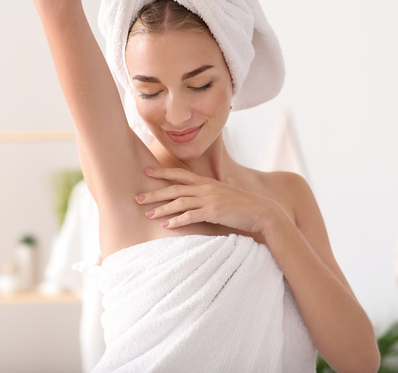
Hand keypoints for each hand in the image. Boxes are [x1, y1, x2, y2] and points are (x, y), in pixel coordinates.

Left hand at [135, 167, 285, 233]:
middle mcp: (205, 188)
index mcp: (207, 182)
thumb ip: (211, 192)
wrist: (260, 211)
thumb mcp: (225, 194)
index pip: (180, 175)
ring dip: (161, 209)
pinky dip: (177, 221)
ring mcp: (209, 199)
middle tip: (137, 197)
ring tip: (147, 214)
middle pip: (174, 189)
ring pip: (179, 202)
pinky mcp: (213, 212)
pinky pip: (190, 216)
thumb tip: (203, 194)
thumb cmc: (242, 205)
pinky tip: (166, 226)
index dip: (162, 172)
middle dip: (154, 192)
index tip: (146, 171)